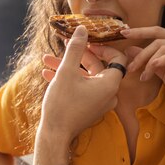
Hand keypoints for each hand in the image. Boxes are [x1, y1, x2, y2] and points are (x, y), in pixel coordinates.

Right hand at [39, 25, 126, 141]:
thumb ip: (76, 49)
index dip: (102, 47)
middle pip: (98, 67)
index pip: (118, 58)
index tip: (87, 42)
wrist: (55, 135)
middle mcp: (109, 94)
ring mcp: (99, 102)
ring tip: (47, 59)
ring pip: (86, 77)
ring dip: (68, 66)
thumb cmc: (62, 105)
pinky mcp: (89, 108)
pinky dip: (69, 80)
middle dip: (78, 55)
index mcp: (110, 84)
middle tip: (65, 45)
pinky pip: (82, 88)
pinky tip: (47, 74)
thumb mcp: (67, 72)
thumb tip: (83, 29)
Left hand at [122, 26, 164, 122]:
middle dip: (141, 54)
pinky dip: (163, 60)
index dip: (140, 31)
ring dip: (149, 63)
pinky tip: (152, 68)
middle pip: (159, 40)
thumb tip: (129, 49)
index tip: (123, 33)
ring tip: (143, 77)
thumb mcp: (162, 71)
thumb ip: (148, 59)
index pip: (158, 31)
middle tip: (130, 68)